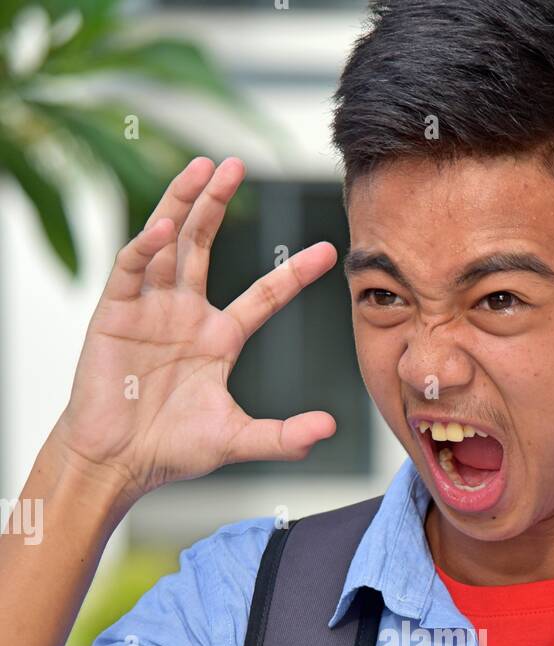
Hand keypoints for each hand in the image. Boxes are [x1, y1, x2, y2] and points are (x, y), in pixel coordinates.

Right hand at [51, 156, 337, 499]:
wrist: (117, 463)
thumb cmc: (170, 450)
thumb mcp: (236, 440)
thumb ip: (283, 437)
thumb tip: (329, 430)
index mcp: (219, 339)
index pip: (264, 295)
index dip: (293, 273)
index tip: (329, 251)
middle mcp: (186, 314)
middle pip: (203, 245)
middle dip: (217, 203)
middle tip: (236, 163)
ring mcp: (150, 309)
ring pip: (167, 243)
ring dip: (181, 203)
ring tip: (201, 166)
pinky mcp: (115, 314)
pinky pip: (130, 270)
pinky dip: (143, 247)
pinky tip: (160, 228)